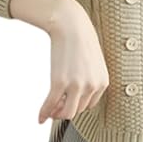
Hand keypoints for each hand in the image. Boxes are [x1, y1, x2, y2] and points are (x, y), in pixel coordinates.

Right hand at [38, 0, 109, 122]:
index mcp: (103, 82)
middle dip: (64, 110)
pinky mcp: (60, 82)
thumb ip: (90, 78)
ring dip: (55, 115)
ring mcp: (76, 85)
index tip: (67, 103)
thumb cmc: (81, 39)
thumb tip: (78, 93)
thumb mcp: (93, 62)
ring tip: (48, 111)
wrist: (70, 24)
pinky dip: (44, 113)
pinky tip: (39, 117)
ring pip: (66, 113)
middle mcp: (92, 86)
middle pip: (77, 110)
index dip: (76, 105)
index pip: (89, 105)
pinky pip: (51, 104)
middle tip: (54, 108)